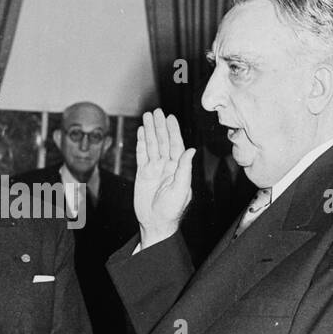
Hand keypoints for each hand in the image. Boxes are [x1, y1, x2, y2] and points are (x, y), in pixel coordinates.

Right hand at [134, 109, 193, 247]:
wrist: (155, 223)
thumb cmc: (172, 210)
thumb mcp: (181, 189)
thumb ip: (184, 169)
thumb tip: (191, 150)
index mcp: (178, 168)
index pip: (175, 144)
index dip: (173, 130)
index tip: (170, 117)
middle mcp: (166, 166)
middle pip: (162, 141)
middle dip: (159, 126)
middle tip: (156, 111)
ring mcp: (154, 169)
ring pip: (151, 145)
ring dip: (149, 130)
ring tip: (147, 116)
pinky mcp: (143, 174)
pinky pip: (142, 154)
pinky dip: (141, 143)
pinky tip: (141, 132)